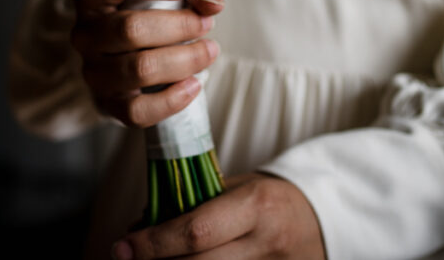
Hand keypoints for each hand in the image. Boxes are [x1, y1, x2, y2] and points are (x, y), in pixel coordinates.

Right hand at [72, 0, 223, 127]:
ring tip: (209, 51)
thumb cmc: (158, 11)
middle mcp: (85, 34)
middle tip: (207, 24)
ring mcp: (93, 71)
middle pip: (130, 29)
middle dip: (179, 26)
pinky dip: (172, 99)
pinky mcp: (108, 103)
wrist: (141, 52)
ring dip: (183, 60)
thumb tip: (211, 3)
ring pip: (138, 69)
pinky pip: (137, 110)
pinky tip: (195, 83)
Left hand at [111, 173, 325, 258]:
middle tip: (125, 258)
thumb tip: (139, 226)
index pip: (196, 232)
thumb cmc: (268, 200)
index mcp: (255, 206)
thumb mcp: (236, 189)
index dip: (154, 244)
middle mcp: (265, 242)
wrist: (322, 221)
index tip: (121, 246)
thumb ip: (192, 203)